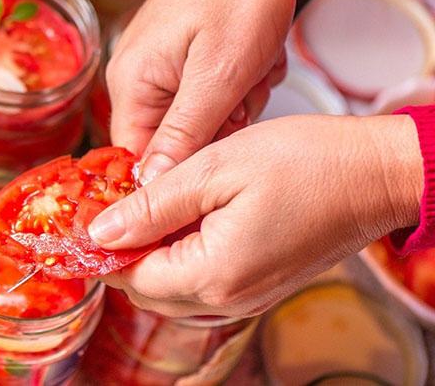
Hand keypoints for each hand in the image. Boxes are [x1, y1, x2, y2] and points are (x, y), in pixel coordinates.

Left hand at [90, 115, 422, 316]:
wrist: (375, 172)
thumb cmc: (302, 161)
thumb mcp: (212, 170)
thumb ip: (151, 207)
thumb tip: (100, 234)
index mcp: (212, 274)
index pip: (131, 278)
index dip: (102, 248)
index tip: (82, 215)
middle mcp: (227, 298)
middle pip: (148, 289)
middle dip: (123, 251)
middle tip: (110, 203)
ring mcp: (247, 294)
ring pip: (173, 286)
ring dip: (150, 252)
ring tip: (141, 204)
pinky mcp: (260, 283)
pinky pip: (203, 279)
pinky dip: (179, 253)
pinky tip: (179, 215)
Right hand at [107, 0, 309, 182]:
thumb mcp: (219, 74)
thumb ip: (185, 135)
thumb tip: (152, 188)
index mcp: (131, 84)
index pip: (135, 159)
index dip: (175, 174)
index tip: (216, 159)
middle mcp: (136, 77)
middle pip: (174, 141)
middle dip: (219, 126)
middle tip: (244, 90)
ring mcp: (160, 64)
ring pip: (200, 119)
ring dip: (236, 101)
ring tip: (253, 64)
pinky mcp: (183, 54)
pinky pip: (210, 92)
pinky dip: (239, 81)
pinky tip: (253, 54)